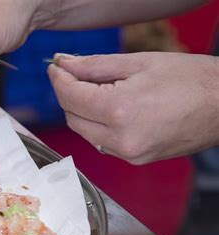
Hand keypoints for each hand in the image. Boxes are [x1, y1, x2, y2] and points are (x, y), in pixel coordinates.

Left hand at [48, 52, 218, 164]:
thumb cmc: (191, 79)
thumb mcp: (138, 63)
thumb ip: (94, 65)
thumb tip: (64, 64)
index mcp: (120, 110)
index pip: (70, 97)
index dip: (58, 79)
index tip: (56, 68)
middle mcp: (120, 139)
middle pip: (72, 117)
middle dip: (68, 95)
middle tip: (74, 75)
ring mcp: (128, 153)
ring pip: (85, 132)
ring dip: (82, 111)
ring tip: (96, 89)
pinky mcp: (135, 159)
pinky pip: (102, 142)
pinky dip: (97, 125)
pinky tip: (110, 108)